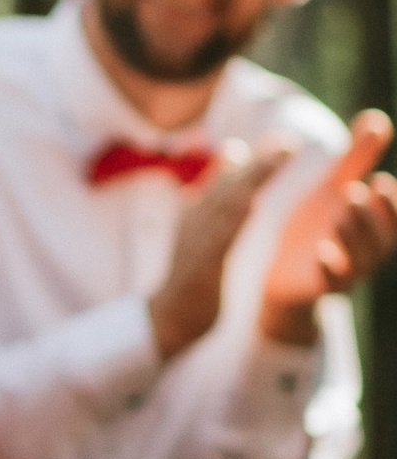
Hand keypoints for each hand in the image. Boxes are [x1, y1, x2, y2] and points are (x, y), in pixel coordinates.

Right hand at [147, 140, 290, 358]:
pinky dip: (232, 218)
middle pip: (228, 184)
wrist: (169, 317)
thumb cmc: (193, 271)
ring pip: (224, 204)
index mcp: (198, 209)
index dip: (255, 159)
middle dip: (258, 163)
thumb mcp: (208, 226)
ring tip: (277, 164)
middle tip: (288, 143)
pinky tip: (249, 203)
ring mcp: (196, 241)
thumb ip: (221, 191)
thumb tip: (234, 150)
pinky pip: (217, 238)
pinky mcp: (200, 265)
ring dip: (251, 182)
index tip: (285, 142)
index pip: (227, 176)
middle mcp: (195, 219)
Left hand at [259, 112, 396, 344]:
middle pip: (380, 240)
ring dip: (352, 236)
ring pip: (359, 261)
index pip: (393, 219)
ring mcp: (344, 274)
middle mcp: (365, 253)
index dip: (391, 205)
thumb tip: (378, 119)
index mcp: (372, 228)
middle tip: (354, 192)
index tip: (380, 181)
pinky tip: (321, 251)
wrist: (279, 272)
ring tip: (339, 213)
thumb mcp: (333, 188)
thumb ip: (357, 158)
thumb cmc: (314, 226)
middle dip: (371, 216)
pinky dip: (329, 268)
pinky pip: (330, 284)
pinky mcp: (318, 289)